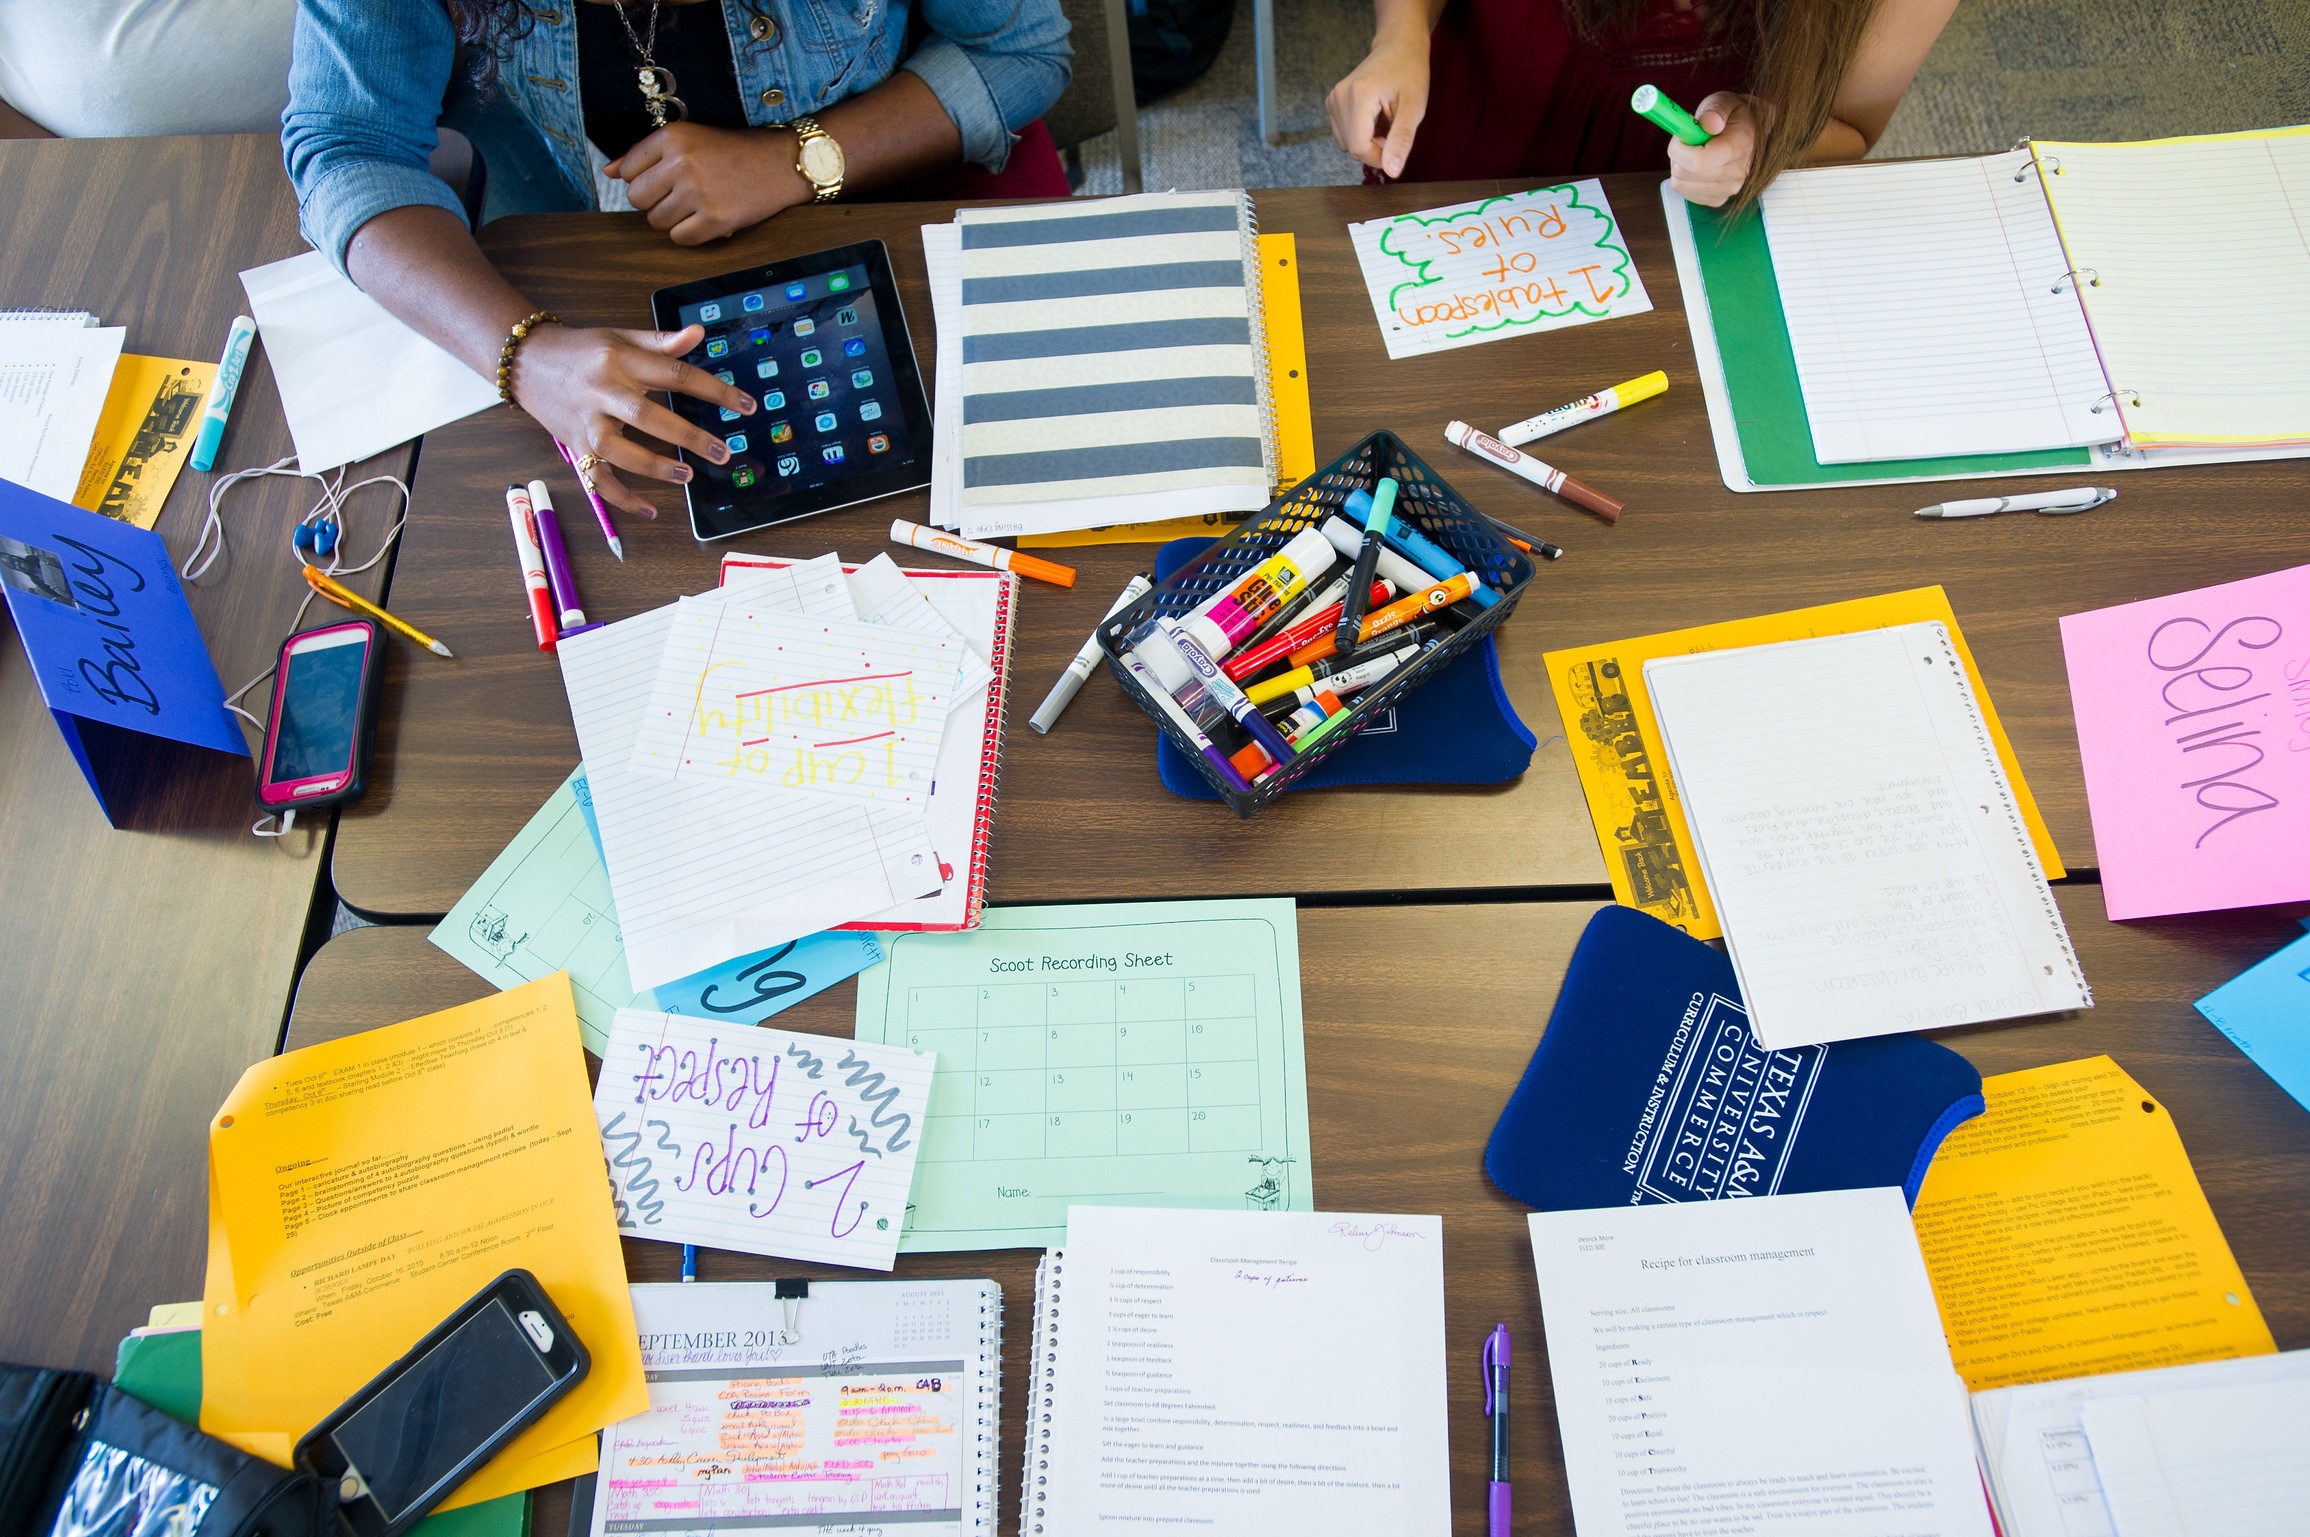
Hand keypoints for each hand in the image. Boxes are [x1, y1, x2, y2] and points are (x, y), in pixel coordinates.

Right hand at [511, 323, 755, 516]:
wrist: (526, 361)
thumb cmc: (582, 350)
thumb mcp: (621, 336)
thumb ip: (661, 342)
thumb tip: (698, 333)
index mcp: (620, 360)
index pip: (674, 373)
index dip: (713, 390)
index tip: (745, 405)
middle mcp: (602, 391)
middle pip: (648, 416)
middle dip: (687, 436)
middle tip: (722, 451)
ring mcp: (586, 422)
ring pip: (620, 451)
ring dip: (654, 467)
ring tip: (687, 475)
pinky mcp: (575, 445)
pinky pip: (598, 479)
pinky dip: (622, 498)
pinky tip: (649, 509)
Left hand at [607, 123, 809, 244]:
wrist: (782, 164)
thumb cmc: (735, 151)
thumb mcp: (690, 138)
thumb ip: (646, 154)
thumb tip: (607, 171)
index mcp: (672, 137)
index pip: (627, 170)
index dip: (644, 179)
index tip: (665, 179)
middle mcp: (681, 162)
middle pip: (637, 198)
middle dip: (654, 201)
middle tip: (680, 196)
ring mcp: (698, 192)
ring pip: (656, 221)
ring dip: (673, 219)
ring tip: (697, 205)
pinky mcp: (715, 219)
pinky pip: (680, 238)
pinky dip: (690, 234)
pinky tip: (706, 219)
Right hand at [1326, 32, 1428, 179]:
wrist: (1398, 46)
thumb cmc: (1410, 72)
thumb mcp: (1414, 108)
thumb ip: (1401, 141)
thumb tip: (1391, 171)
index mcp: (1360, 96)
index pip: (1359, 148)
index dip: (1379, 156)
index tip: (1396, 146)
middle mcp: (1340, 96)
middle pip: (1352, 147)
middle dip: (1374, 147)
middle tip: (1394, 128)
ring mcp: (1333, 99)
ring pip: (1347, 143)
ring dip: (1367, 141)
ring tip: (1385, 121)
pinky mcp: (1332, 102)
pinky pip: (1344, 134)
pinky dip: (1360, 133)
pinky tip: (1374, 118)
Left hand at [1667, 91, 1759, 206]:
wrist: (1752, 132)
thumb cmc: (1734, 115)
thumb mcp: (1725, 101)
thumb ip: (1715, 109)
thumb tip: (1709, 123)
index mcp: (1740, 147)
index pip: (1698, 162)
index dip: (1679, 149)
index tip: (1681, 133)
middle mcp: (1737, 173)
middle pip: (1686, 174)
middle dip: (1677, 155)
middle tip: (1687, 140)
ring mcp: (1729, 189)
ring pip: (1682, 185)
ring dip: (1679, 167)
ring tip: (1693, 151)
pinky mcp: (1718, 199)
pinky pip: (1686, 194)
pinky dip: (1684, 179)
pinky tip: (1696, 166)